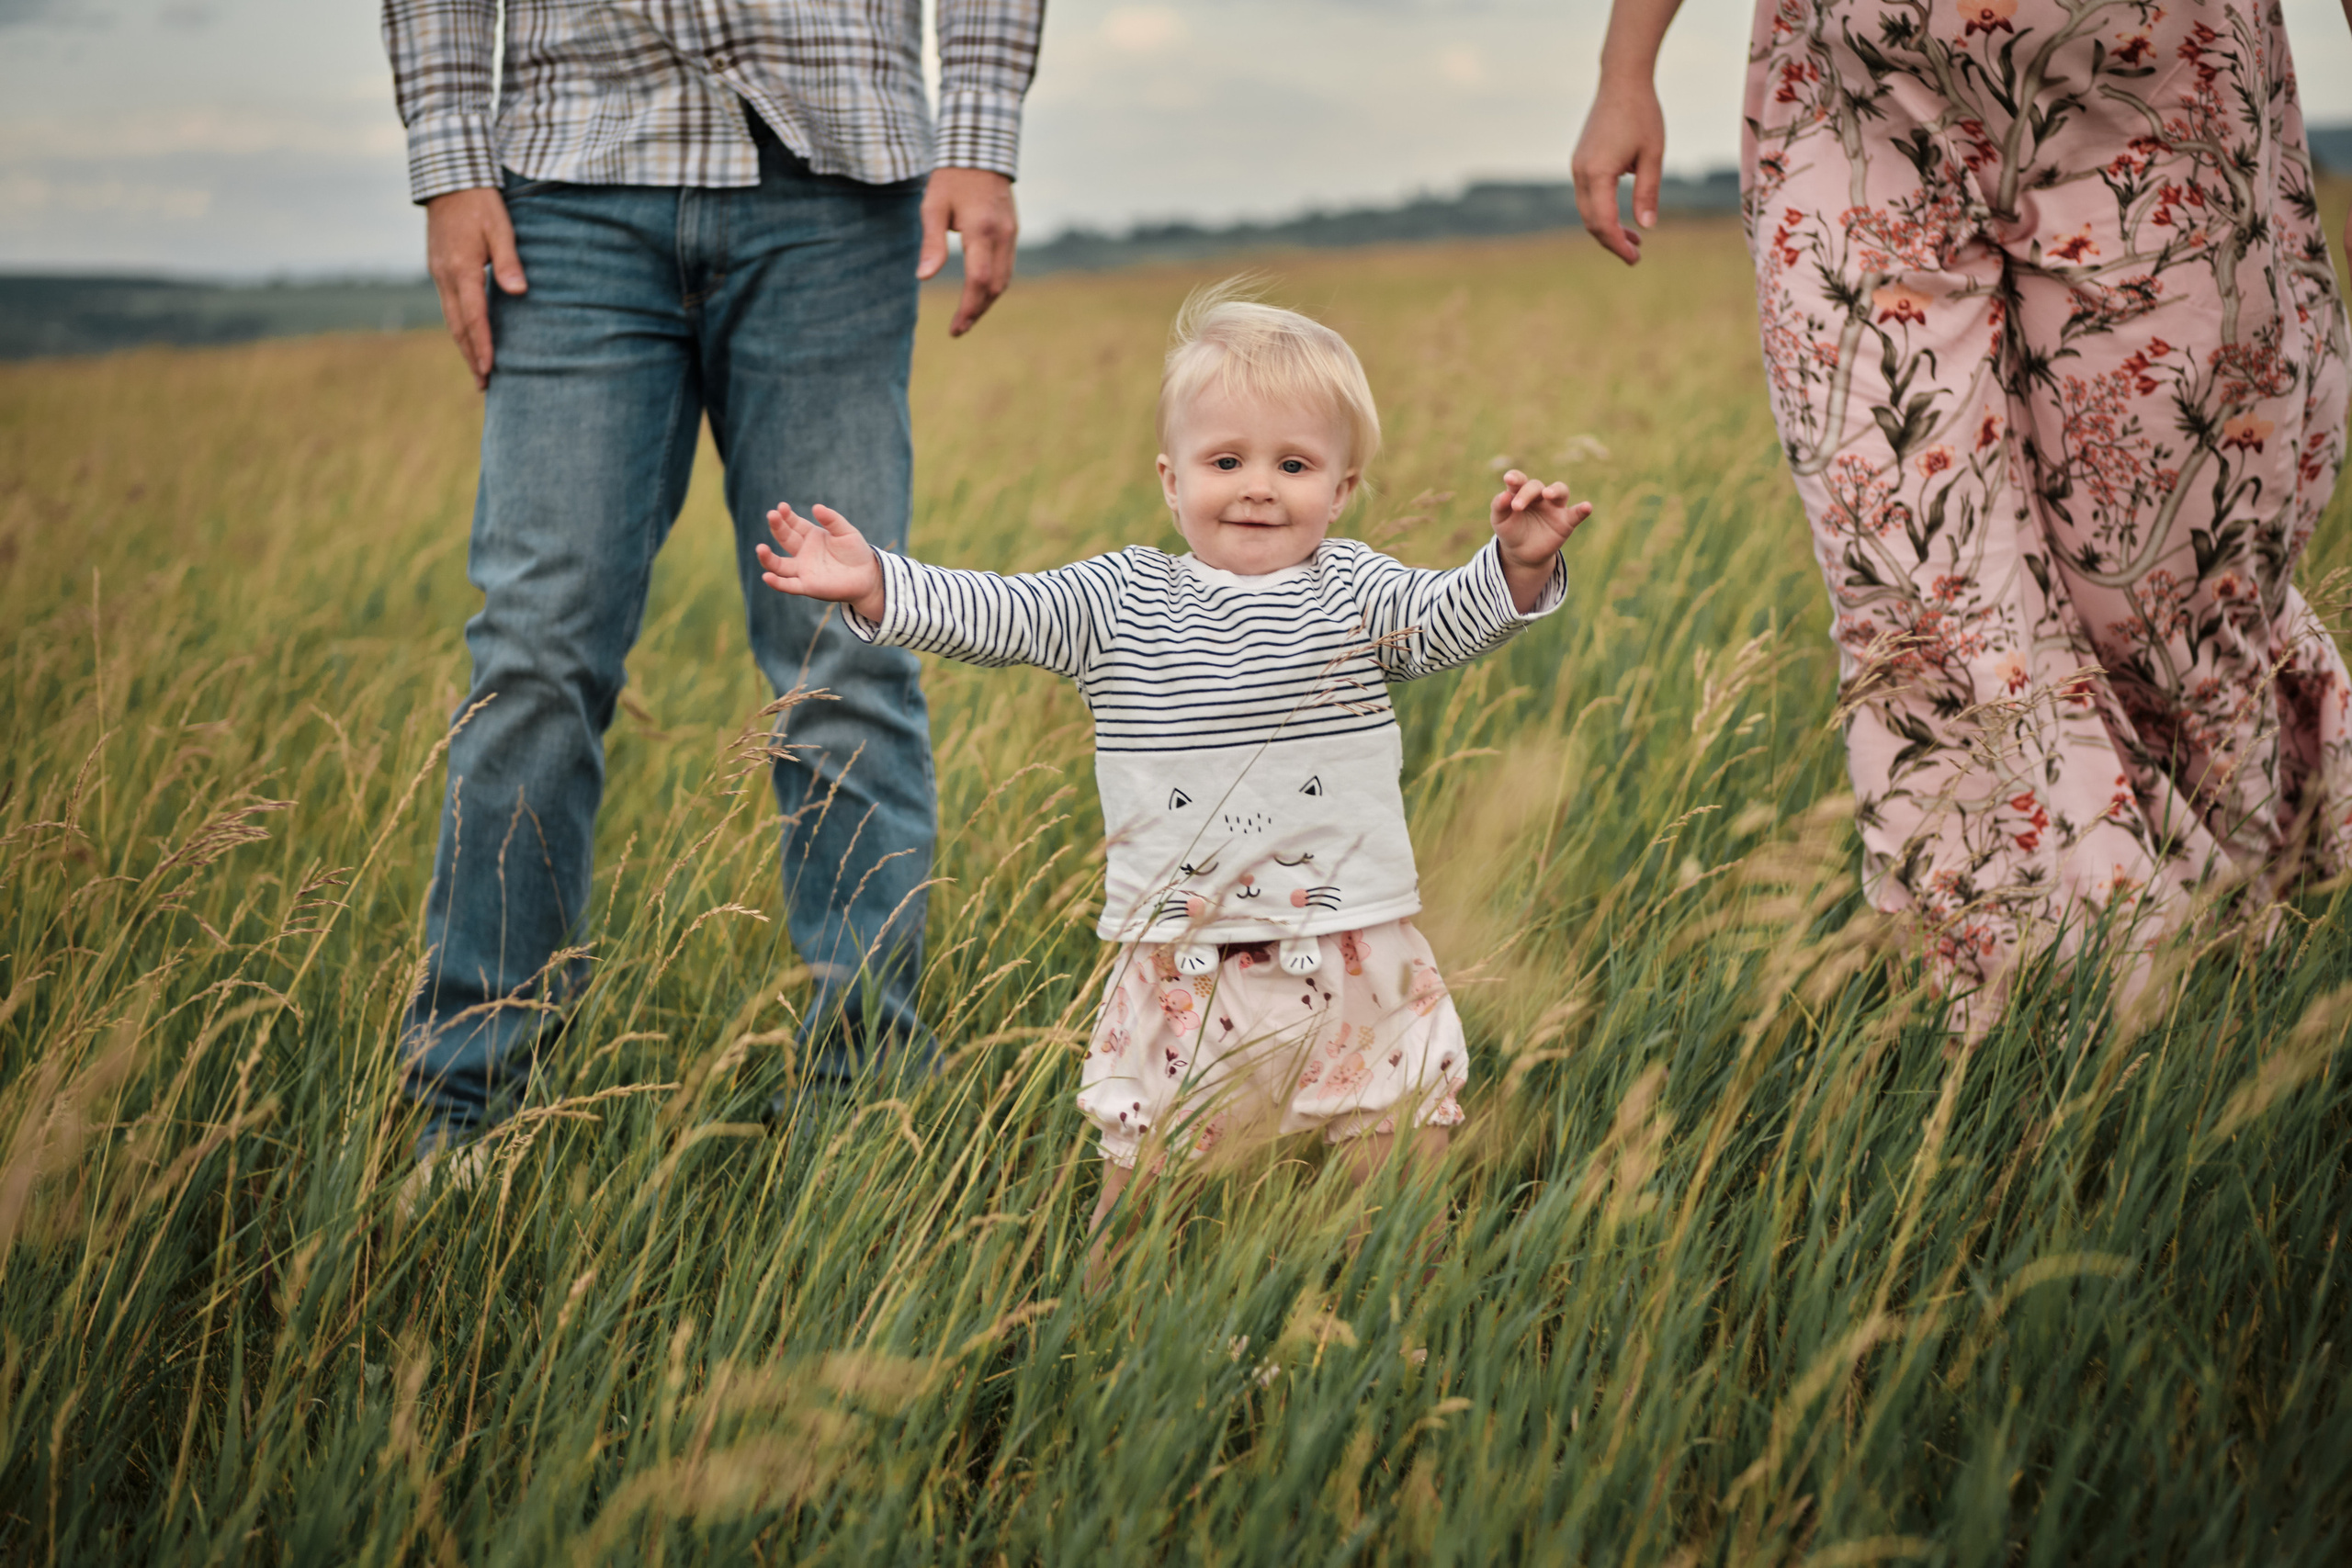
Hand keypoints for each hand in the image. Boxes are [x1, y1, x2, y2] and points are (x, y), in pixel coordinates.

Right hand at [425, 186, 526, 389]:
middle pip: (458, 326)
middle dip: (471, 356)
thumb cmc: (480, 201)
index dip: (482, 345)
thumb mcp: (500, 227)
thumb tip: (518, 291)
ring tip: (479, 371)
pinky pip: (449, 306)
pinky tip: (470, 339)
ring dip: (464, 346)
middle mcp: (445, 276)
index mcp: (461, 268)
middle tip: (484, 385)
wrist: (448, 178)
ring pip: (451, 318)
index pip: (473, 317)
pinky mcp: (439, 269)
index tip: (490, 370)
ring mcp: (438, 273)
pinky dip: (460, 327)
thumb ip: (509, 261)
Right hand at [755, 503, 887, 622]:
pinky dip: (777, 582)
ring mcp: (803, 569)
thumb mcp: (846, 531)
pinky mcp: (807, 586)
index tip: (782, 507)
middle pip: (785, 539)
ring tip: (760, 548)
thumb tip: (816, 507)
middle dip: (777, 527)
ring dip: (767, 558)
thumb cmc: (856, 552)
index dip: (786, 516)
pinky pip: (788, 585)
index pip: (793, 524)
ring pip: (779, 565)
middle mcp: (803, 552)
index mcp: (811, 536)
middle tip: (772, 515)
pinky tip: (767, 576)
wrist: (868, 576)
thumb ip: (832, 520)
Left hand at [918, 167, 1017, 336]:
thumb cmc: (951, 179)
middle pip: (995, 288)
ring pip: (1004, 280)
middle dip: (977, 311)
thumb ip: (932, 244)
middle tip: (959, 328)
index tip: (955, 328)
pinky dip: (993, 285)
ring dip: (986, 302)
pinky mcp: (1013, 233)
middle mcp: (1002, 236)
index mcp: (981, 231)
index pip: (979, 281)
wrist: (980, 151)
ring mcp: (1012, 235)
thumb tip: (923, 277)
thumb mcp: (933, 208)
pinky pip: (1006, 268)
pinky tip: (978, 292)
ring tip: (967, 316)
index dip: (968, 309)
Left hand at [1490, 470, 1592, 612]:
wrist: (1522, 554)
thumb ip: (1499, 507)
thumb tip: (1503, 495)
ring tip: (1548, 494)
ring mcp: (1554, 507)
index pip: (1519, 481)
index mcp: (1521, 493)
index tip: (1509, 479)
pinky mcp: (1566, 521)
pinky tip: (1587, 507)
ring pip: (1560, 490)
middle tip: (1517, 506)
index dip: (1515, 478)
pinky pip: (1576, 513)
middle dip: (1527, 493)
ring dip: (1555, 490)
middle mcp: (1539, 496)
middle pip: (1536, 486)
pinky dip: (1583, 509)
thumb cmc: (1510, 531)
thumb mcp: (1500, 521)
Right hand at [1570, 75, 1666, 265]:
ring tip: (1633, 237)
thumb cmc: (1643, 114)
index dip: (1618, 245)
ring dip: (1607, 227)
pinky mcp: (1580, 162)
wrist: (1622, 81)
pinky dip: (1602, 211)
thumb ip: (1648, 192)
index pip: (1603, 222)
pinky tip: (1621, 214)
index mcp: (1598, 173)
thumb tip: (1646, 226)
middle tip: (1636, 254)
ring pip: (1587, 211)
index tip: (1635, 258)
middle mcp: (1581, 172)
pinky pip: (1587, 197)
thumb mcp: (1653, 155)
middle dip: (1612, 241)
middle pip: (1591, 221)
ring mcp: (1577, 167)